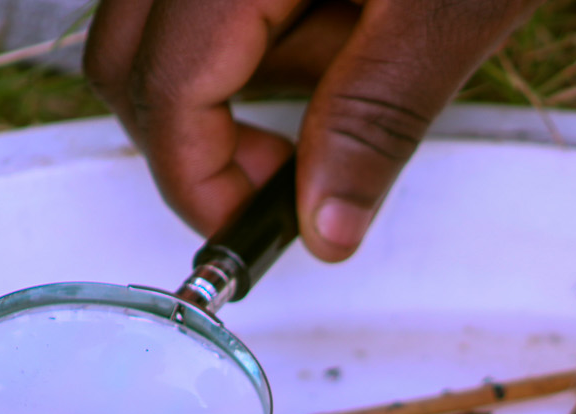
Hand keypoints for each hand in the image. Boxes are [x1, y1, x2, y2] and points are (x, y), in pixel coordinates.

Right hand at [86, 0, 538, 261]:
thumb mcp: (448, 10)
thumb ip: (374, 118)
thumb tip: (324, 229)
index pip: (165, 97)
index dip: (202, 185)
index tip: (261, 222)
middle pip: (128, 62)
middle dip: (198, 135)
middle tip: (291, 165)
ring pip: (157, 25)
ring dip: (236, 71)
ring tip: (353, 41)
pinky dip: (252, 23)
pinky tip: (341, 6)